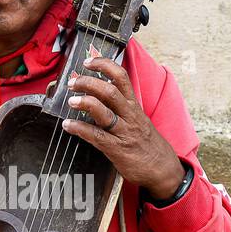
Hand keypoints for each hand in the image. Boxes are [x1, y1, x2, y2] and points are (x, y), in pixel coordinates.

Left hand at [61, 54, 184, 200]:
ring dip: (84, 103)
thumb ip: (120, 107)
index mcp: (134, 106)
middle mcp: (129, 116)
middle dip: (89, 83)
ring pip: (103, 111)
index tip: (89, 62)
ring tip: (71, 100)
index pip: (121, 77)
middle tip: (73, 82)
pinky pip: (96, 136)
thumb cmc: (147, 144)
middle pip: (110, 91)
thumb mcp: (137, 119)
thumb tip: (96, 93)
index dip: (104, 65)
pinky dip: (79, 129)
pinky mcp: (117, 150)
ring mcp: (123, 132)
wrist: (162, 169)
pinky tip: (68, 126)